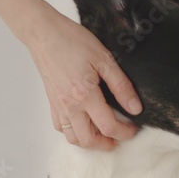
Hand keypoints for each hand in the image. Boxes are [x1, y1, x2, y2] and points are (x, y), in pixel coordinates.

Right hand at [24, 8, 141, 150]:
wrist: (43, 33)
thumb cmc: (70, 40)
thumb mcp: (104, 59)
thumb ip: (121, 85)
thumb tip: (134, 107)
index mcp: (85, 95)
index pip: (108, 127)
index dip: (125, 132)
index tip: (133, 129)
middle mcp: (70, 106)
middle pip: (89, 140)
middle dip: (107, 144)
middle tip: (119, 138)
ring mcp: (59, 106)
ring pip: (72, 138)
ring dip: (89, 142)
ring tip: (102, 134)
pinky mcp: (52, 102)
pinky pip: (61, 127)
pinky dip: (73, 132)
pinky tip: (83, 123)